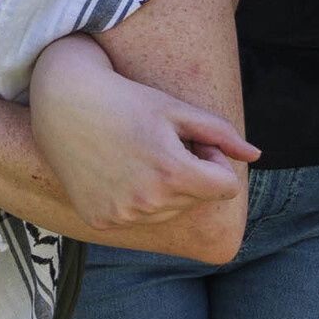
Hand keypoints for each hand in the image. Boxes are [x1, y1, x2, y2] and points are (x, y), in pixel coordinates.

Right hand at [27, 34, 256, 243]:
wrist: (62, 103)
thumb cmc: (125, 98)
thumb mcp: (176, 109)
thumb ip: (220, 134)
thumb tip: (256, 156)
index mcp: (173, 173)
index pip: (226, 188)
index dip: (216, 162)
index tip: (194, 142)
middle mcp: (147, 202)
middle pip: (196, 200)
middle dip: (190, 174)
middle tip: (162, 142)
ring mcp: (121, 215)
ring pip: (167, 212)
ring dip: (163, 189)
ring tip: (138, 155)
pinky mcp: (100, 221)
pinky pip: (136, 219)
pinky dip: (133, 199)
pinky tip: (116, 171)